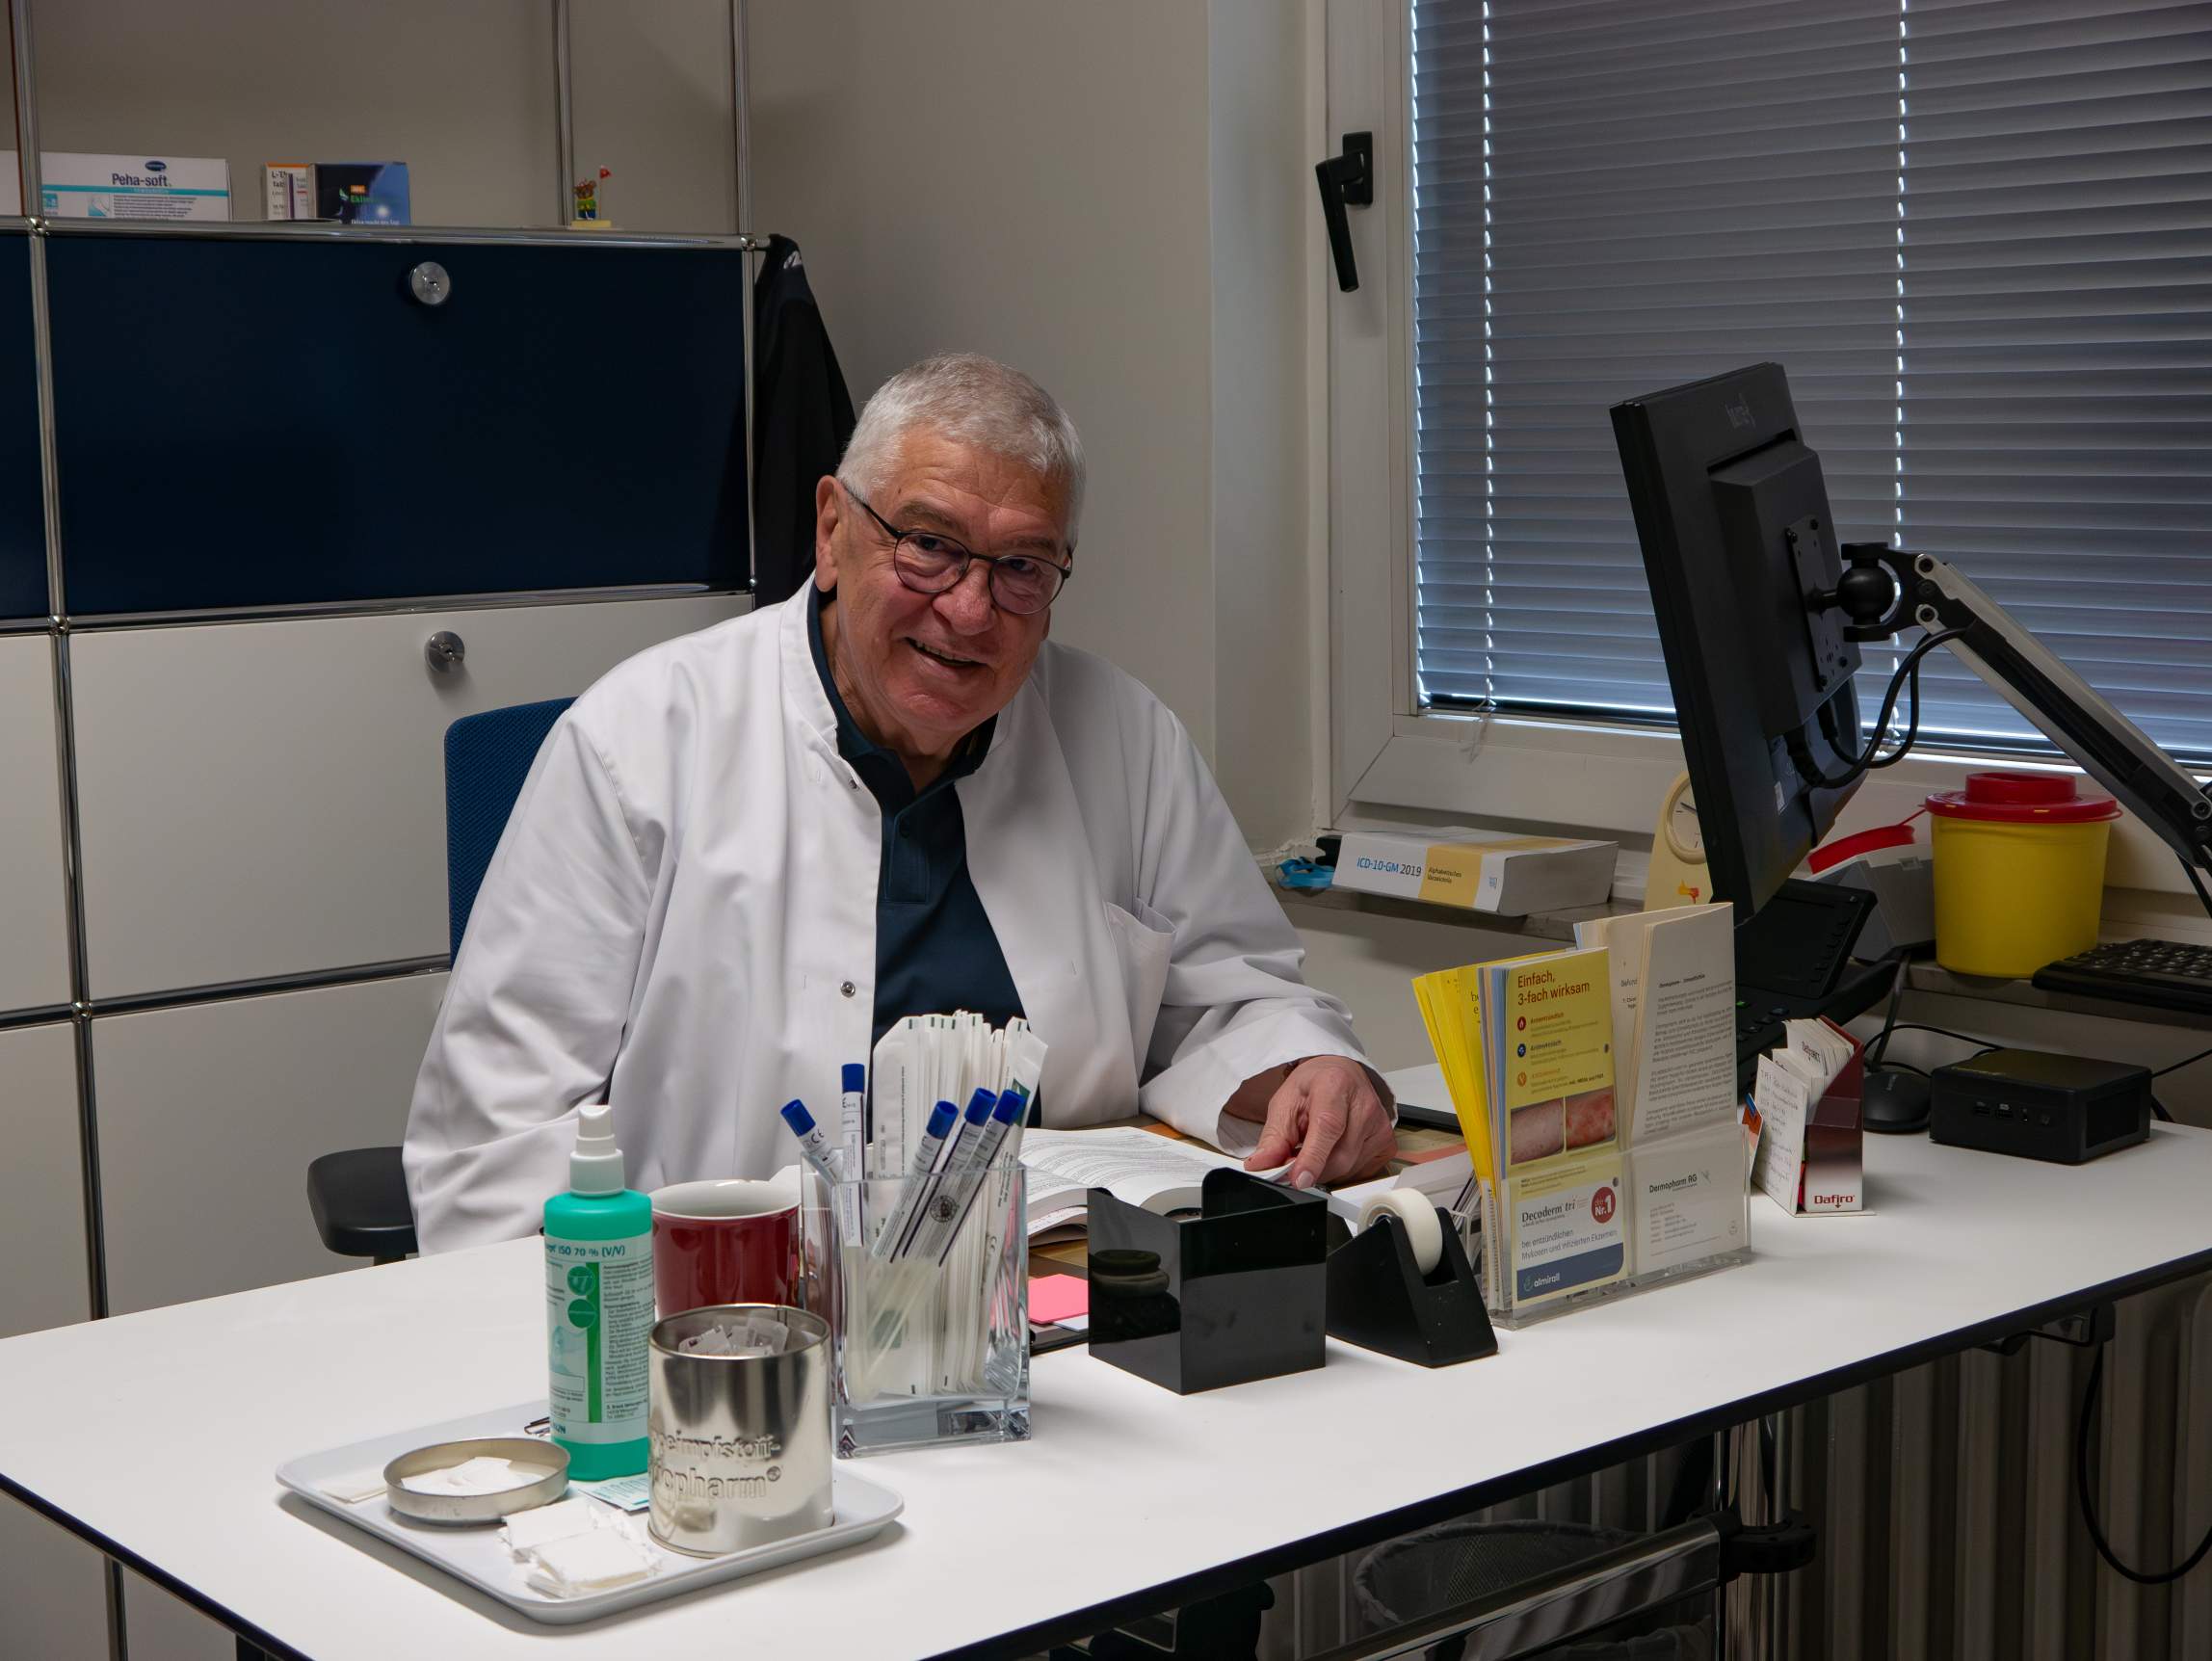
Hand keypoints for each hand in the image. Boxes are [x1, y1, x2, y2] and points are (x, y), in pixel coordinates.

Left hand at [1235, 1056, 1393, 1188]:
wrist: (1341, 1074)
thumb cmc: (1314, 1086)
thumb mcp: (1285, 1103)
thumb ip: (1273, 1137)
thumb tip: (1261, 1165)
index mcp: (1335, 1086)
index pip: (1328, 1127)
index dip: (1313, 1158)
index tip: (1298, 1179)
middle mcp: (1364, 1104)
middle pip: (1340, 1156)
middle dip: (1312, 1169)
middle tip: (1294, 1164)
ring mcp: (1380, 1124)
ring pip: (1349, 1168)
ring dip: (1325, 1169)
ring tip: (1316, 1146)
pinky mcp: (1387, 1141)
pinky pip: (1361, 1170)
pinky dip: (1342, 1169)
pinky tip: (1334, 1150)